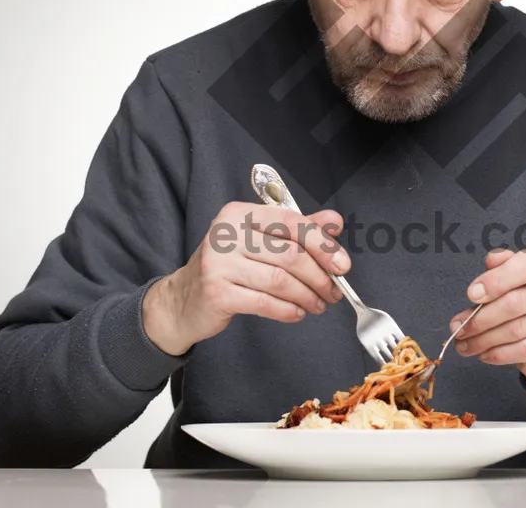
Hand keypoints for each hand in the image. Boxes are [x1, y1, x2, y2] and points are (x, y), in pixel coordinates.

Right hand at [143, 202, 348, 355]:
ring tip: (318, 305)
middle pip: (289, 254)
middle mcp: (225, 233)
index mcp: (238, 213)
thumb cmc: (228, 268)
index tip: (343, 265)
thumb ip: (298, 230)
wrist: (183, 300)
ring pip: (280, 280)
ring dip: (307, 296)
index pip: (291, 222)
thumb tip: (334, 221)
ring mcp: (218, 263)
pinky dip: (288, 310)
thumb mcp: (260, 241)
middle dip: (319, 276)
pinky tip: (297, 313)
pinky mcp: (216, 293)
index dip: (322, 244)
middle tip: (333, 291)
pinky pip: (265, 303)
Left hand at [449, 246, 525, 395]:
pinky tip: (484, 354)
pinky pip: (524, 349)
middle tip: (458, 328)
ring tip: (465, 344)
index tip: (471, 295)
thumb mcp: (516, 278)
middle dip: (480, 318)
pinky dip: (499, 354)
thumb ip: (502, 267)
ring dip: (484, 339)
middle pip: (516, 302)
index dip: (496, 280)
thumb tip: (490, 261)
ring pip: (516, 329)